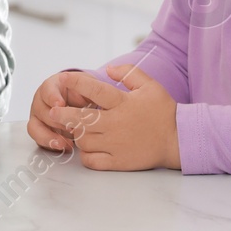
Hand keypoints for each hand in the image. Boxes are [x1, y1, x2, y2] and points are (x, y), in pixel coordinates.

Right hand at [27, 70, 102, 151]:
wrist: (80, 101)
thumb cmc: (81, 92)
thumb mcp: (85, 86)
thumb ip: (86, 90)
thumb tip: (90, 99)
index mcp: (51, 86)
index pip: (47, 90)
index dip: (52, 97)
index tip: (60, 104)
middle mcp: (41, 101)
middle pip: (40, 110)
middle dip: (55, 120)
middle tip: (69, 127)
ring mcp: (39, 117)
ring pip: (35, 127)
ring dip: (49, 136)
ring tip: (64, 143)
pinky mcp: (40, 131)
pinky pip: (39, 140)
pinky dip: (51, 145)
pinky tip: (65, 147)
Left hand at [48, 65, 181, 170]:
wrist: (178, 140)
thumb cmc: (163, 111)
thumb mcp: (150, 85)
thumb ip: (129, 73)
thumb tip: (108, 68)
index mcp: (122, 103)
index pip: (93, 89)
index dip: (75, 82)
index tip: (62, 78)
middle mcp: (115, 124)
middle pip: (80, 119)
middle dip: (62, 115)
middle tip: (53, 112)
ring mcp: (115, 145)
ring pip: (83, 141)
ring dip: (76, 134)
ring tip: (76, 129)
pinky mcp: (118, 161)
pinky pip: (91, 160)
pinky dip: (85, 155)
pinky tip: (88, 148)